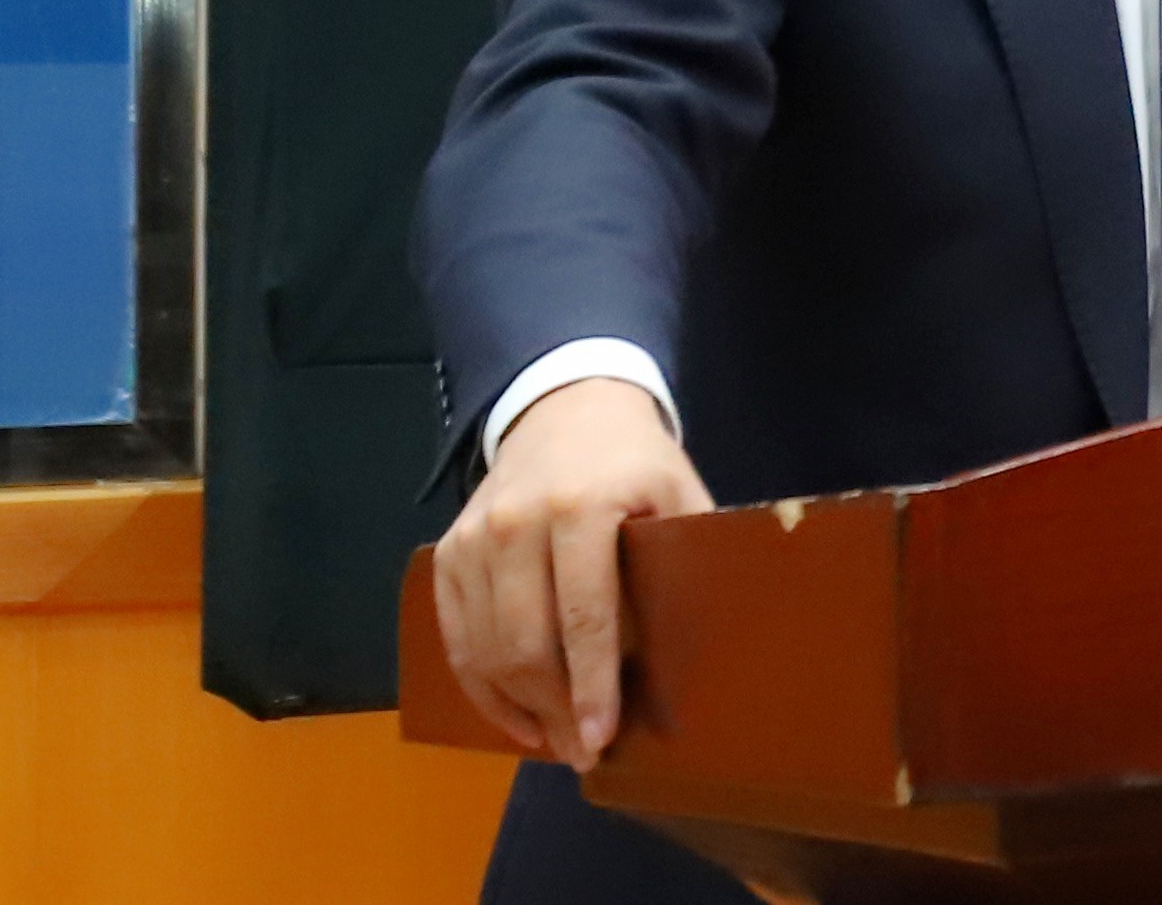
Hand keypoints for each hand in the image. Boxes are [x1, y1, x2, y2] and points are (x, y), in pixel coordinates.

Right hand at [431, 375, 714, 767]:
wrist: (566, 409)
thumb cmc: (635, 463)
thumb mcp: (679, 494)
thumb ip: (688, 560)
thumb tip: (714, 642)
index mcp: (582, 506)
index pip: (585, 617)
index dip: (593, 686)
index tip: (602, 739)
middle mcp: (516, 523)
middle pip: (527, 643)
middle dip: (556, 710)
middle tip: (584, 753)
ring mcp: (473, 539)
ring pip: (485, 650)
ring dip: (518, 709)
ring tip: (556, 741)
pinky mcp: (447, 554)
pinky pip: (456, 638)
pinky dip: (482, 686)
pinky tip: (516, 714)